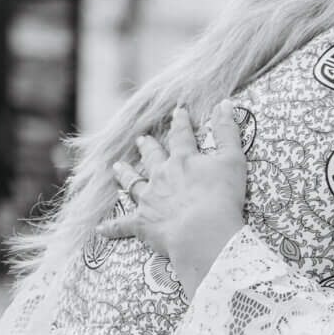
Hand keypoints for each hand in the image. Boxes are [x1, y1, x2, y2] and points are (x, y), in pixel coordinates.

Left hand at [100, 105, 246, 291]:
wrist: (203, 231)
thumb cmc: (221, 197)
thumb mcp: (232, 160)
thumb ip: (227, 132)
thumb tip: (225, 103)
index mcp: (183, 160)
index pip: (181, 136)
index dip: (181, 123)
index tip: (178, 113)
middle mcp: (161, 175)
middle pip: (152, 157)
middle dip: (148, 148)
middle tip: (141, 140)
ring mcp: (149, 199)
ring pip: (132, 183)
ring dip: (126, 175)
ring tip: (118, 167)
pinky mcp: (142, 223)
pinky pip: (123, 225)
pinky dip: (112, 227)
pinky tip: (100, 228)